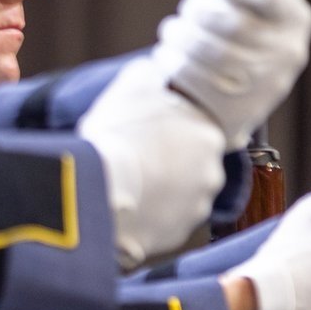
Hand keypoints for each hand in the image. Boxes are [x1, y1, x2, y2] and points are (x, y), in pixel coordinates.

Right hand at [74, 56, 227, 267]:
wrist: (97, 191)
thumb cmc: (114, 137)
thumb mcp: (130, 87)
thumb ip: (150, 75)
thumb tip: (156, 72)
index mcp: (209, 135)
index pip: (198, 132)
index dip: (171, 134)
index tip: (148, 137)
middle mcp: (213, 173)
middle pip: (193, 167)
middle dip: (170, 166)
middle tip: (137, 161)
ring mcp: (196, 209)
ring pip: (181, 198)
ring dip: (161, 194)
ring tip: (129, 188)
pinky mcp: (176, 237)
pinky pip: (165, 225)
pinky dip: (150, 219)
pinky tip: (126, 208)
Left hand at [151, 0, 310, 147]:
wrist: (227, 91)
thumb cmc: (226, 26)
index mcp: (294, 15)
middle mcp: (290, 50)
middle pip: (231, 23)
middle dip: (195, 13)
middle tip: (183, 16)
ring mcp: (270, 83)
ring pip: (211, 53)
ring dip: (178, 37)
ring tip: (172, 33)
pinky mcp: (242, 109)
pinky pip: (197, 80)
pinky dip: (173, 63)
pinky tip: (169, 57)